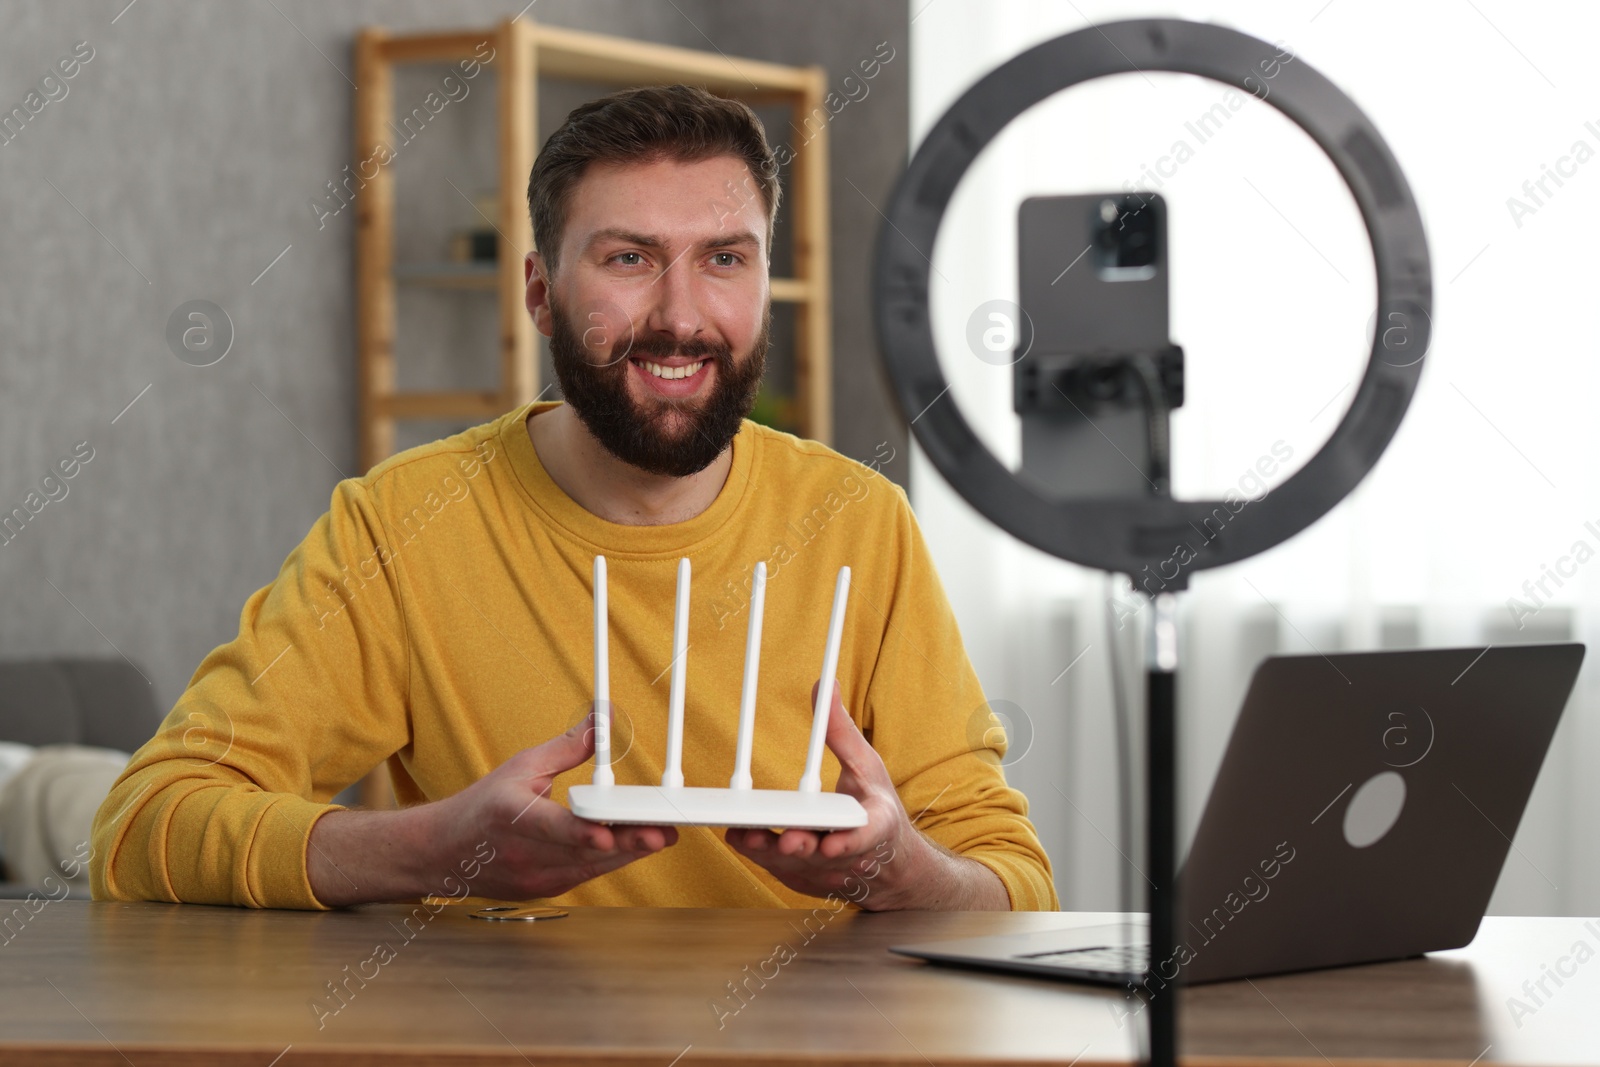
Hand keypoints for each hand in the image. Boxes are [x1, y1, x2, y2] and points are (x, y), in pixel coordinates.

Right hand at [424, 708, 677, 900]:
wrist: (443, 852)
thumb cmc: (482, 806)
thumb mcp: (522, 766)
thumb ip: (568, 747)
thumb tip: (602, 719)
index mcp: (511, 816)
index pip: (552, 828)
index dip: (581, 833)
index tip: (608, 836)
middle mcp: (522, 853)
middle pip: (581, 852)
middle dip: (626, 844)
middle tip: (662, 833)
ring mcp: (532, 878)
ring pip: (589, 868)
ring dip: (626, 854)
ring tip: (660, 838)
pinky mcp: (543, 890)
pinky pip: (584, 876)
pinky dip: (609, 862)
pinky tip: (634, 849)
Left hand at [724, 681, 915, 909]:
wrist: (887, 862)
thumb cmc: (874, 806)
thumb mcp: (866, 764)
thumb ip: (841, 731)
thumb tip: (825, 687)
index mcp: (875, 825)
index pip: (865, 836)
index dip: (850, 841)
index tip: (833, 841)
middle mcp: (852, 855)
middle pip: (825, 855)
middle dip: (804, 848)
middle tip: (787, 838)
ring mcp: (828, 873)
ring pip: (799, 867)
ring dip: (774, 855)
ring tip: (750, 839)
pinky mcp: (806, 880)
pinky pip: (782, 871)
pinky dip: (762, 858)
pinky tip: (742, 840)